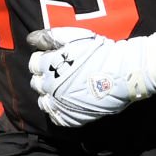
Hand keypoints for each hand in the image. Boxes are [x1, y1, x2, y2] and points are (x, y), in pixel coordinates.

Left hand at [27, 27, 155, 127]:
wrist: (123, 72)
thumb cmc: (100, 51)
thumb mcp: (75, 37)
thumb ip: (50, 37)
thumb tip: (31, 39)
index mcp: (48, 66)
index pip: (34, 64)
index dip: (43, 60)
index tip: (54, 59)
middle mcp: (50, 86)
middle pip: (37, 83)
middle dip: (45, 77)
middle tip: (59, 73)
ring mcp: (60, 104)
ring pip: (43, 102)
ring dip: (49, 95)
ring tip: (61, 90)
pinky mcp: (71, 118)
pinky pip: (56, 117)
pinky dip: (58, 111)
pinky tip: (66, 103)